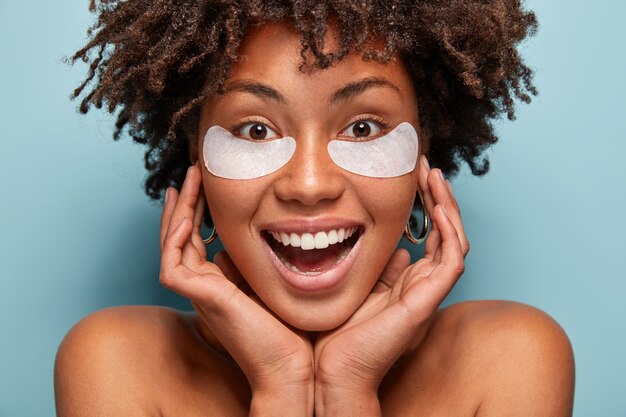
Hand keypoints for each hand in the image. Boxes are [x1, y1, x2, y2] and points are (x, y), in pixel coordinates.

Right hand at [159, 164, 313, 414]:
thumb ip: (252, 264)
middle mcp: (204, 286)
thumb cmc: (289, 330)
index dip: (199, 211)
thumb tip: (240, 245)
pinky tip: (188, 215)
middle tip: (191, 173)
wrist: (291, 367)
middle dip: (185, 203)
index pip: (198, 239)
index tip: (207, 185)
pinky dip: (175, 239)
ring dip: (177, 210)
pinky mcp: (200, 300)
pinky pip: (172, 266)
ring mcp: (199, 293)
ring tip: (186, 180)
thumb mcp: (270, 283)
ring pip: (172, 245)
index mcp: (219, 283)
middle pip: (181, 236)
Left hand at [313, 157, 469, 415]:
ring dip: (448, 207)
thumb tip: (397, 248)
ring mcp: (427, 292)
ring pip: (454, 241)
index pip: (428, 235)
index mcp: (408, 281)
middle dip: (439, 198)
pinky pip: (451, 260)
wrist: (334, 369)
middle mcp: (422, 284)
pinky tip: (439, 207)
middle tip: (427, 166)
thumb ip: (380, 267)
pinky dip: (449, 231)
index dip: (426, 204)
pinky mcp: (426, 301)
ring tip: (436, 177)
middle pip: (445, 233)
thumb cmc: (339, 332)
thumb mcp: (358, 286)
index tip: (414, 175)